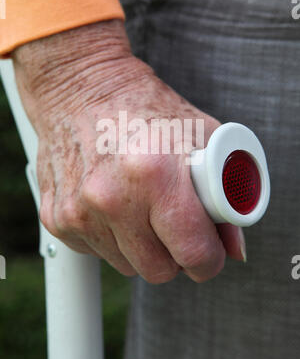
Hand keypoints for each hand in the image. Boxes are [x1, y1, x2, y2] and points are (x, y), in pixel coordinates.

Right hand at [12, 20, 245, 283]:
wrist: (82, 87)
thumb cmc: (143, 106)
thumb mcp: (200, 135)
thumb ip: (226, 193)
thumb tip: (232, 247)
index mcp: (154, 173)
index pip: (192, 252)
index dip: (208, 259)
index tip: (208, 252)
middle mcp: (110, 197)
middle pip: (158, 270)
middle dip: (174, 255)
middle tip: (175, 226)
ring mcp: (79, 211)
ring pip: (127, 266)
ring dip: (140, 246)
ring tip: (140, 204)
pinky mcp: (56, 218)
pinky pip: (98, 253)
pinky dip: (112, 237)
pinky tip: (113, 203)